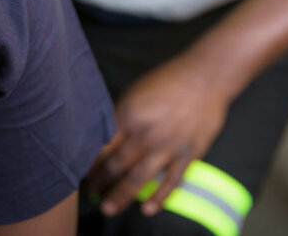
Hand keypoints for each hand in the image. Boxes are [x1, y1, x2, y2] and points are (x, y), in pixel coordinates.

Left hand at [85, 56, 230, 217]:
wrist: (206, 77)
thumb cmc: (167, 81)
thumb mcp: (135, 93)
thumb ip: (122, 117)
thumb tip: (107, 138)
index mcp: (129, 116)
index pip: (103, 145)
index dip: (90, 162)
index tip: (82, 173)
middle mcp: (145, 134)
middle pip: (116, 164)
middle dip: (100, 182)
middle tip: (89, 195)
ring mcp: (167, 146)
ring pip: (139, 177)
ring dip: (121, 195)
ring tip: (107, 208)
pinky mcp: (188, 154)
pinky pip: (172, 181)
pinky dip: (159, 197)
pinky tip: (146, 209)